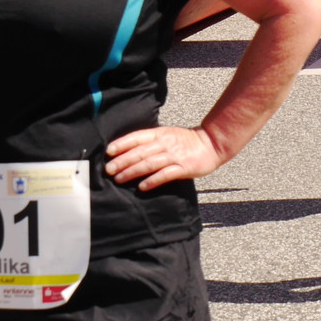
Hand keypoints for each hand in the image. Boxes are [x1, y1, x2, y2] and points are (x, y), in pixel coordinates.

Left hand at [105, 125, 224, 190]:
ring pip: (150, 163)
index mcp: (160, 133)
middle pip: (140, 152)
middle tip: (108, 170)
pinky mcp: (183, 167)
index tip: (108, 152)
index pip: (137, 137)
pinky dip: (152, 180)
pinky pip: (165, 175)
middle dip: (122, 161)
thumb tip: (127, 151)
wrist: (212, 144)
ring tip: (119, 179)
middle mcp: (166, 143)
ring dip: (132, 171)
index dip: (122, 144)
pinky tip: (142, 187)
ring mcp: (175, 155)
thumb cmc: (186, 141)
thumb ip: (150, 141)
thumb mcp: (167, 134)